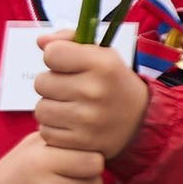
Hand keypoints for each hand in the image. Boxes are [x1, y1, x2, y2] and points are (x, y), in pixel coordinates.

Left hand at [33, 36, 151, 159]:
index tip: (66, 64)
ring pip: (41, 109)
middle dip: (52, 83)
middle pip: (41, 82)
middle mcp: (95, 91)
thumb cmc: (113, 82)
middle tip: (69, 88)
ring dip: (51, 107)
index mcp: (103, 65)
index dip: (55, 57)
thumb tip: (40, 41)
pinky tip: (70, 124)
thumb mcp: (101, 54)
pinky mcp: (82, 143)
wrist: (141, 121)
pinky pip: (46, 131)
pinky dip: (54, 128)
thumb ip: (69, 40)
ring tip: (69, 106)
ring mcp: (88, 120)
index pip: (52, 54)